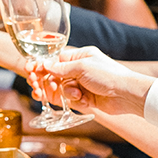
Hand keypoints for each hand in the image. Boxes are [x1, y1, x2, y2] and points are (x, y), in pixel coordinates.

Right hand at [26, 46, 152, 116]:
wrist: (127, 95)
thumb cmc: (108, 76)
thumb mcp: (82, 67)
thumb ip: (61, 68)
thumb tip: (44, 65)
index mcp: (79, 56)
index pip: (54, 60)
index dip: (41, 66)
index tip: (30, 70)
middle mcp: (79, 69)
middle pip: (54, 75)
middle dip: (46, 81)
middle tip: (37, 86)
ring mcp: (81, 84)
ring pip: (60, 89)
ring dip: (63, 92)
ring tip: (70, 94)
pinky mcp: (84, 98)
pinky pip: (69, 100)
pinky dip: (74, 100)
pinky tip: (84, 100)